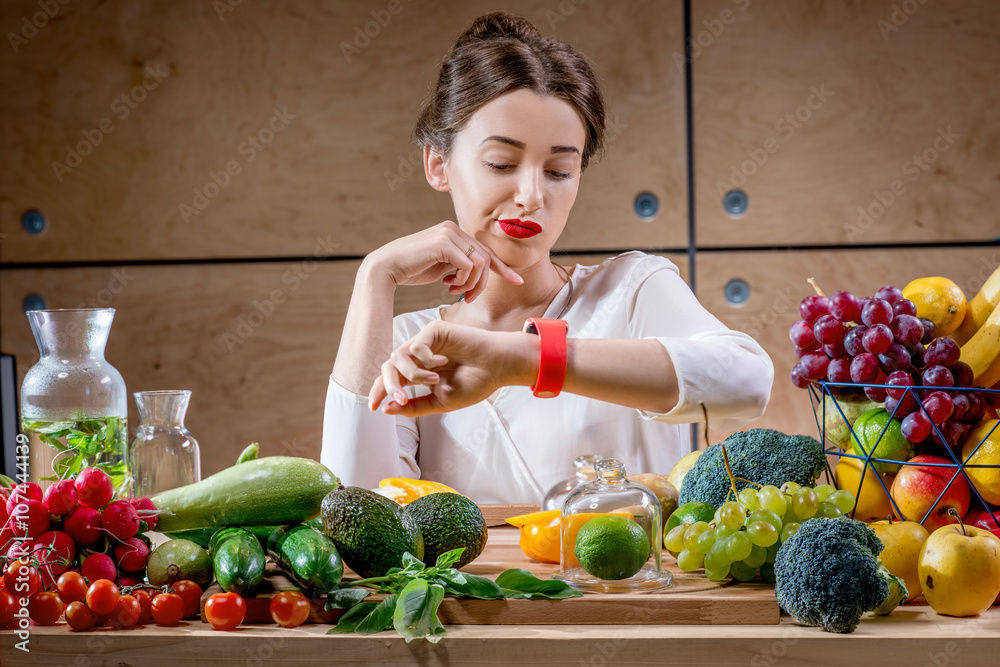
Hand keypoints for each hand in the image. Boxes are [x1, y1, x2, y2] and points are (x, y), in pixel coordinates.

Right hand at [366, 221, 521, 301]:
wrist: (387, 268)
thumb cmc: (413, 269)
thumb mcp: (443, 267)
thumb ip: (460, 265)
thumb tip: (478, 273)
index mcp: (455, 233)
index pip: (485, 251)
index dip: (502, 268)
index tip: (517, 281)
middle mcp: (454, 229)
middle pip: (485, 258)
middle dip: (481, 284)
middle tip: (467, 298)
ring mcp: (449, 233)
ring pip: (480, 262)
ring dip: (471, 283)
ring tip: (454, 291)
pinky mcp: (443, 243)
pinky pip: (469, 265)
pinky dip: (463, 280)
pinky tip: (447, 285)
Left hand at [369, 321, 534, 416]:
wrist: (497, 368)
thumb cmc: (474, 384)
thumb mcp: (440, 402)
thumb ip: (414, 405)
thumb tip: (386, 409)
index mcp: (418, 374)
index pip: (391, 381)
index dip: (379, 392)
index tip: (373, 408)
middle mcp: (418, 358)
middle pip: (388, 368)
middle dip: (389, 385)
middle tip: (401, 398)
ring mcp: (425, 343)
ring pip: (398, 357)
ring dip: (412, 374)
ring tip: (433, 381)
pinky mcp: (433, 331)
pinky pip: (416, 346)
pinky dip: (426, 359)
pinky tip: (444, 362)